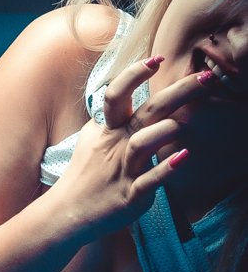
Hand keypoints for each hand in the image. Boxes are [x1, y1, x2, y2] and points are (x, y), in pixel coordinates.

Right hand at [59, 56, 212, 240]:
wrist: (66, 213)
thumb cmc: (83, 175)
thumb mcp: (91, 139)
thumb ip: (110, 119)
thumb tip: (122, 98)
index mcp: (107, 130)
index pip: (117, 94)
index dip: (135, 74)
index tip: (158, 58)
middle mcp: (116, 146)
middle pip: (147, 112)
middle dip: (177, 92)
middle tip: (204, 77)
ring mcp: (123, 170)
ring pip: (143, 143)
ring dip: (166, 130)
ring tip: (186, 125)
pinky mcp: (130, 196)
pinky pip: (150, 181)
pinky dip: (166, 168)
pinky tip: (183, 157)